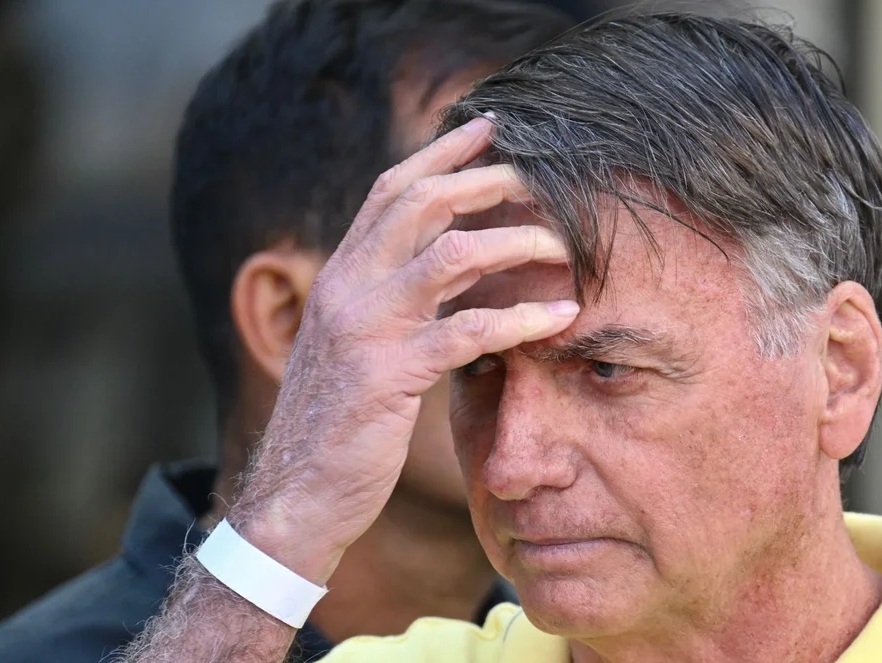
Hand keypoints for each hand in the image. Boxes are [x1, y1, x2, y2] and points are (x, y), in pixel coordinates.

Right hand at [229, 117, 577, 581]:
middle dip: (487, 179)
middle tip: (542, 173)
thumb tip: (451, 268)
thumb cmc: (339, 422)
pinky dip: (521, 319)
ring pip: (449, 255)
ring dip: (515, 242)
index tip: (489, 126)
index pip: (391, 191)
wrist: (294, 493)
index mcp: (342, 276)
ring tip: (565, 244)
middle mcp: (347, 288)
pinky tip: (562, 318)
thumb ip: (393, 301)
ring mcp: (364, 328)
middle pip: (421, 202)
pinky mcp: (387, 375)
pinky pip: (466, 332)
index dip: (441, 153)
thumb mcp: (358, 346)